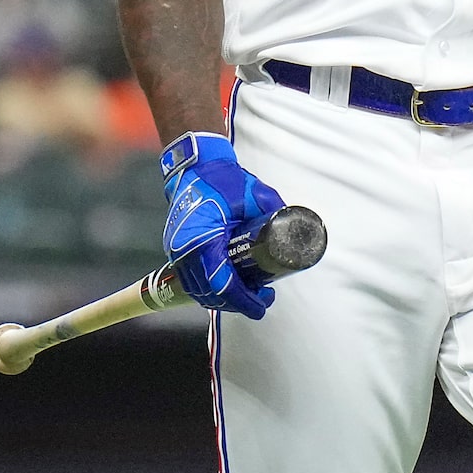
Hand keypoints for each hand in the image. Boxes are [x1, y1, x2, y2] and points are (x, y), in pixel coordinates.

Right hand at [161, 132, 283, 318]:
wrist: (194, 167)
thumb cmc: (221, 179)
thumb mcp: (255, 194)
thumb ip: (275, 211)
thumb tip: (296, 229)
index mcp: (204, 239)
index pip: (222, 283)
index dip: (244, 300)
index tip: (262, 305)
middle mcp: (185, 250)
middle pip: (210, 293)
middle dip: (237, 304)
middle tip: (262, 300)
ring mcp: (177, 252)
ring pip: (199, 291)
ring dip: (222, 300)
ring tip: (248, 296)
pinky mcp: (176, 251)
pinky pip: (191, 281)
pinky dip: (209, 290)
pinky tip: (227, 289)